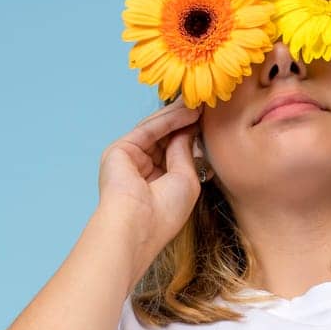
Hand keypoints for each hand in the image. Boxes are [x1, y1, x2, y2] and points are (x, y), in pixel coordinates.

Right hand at [98, 100, 205, 256]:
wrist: (138, 225)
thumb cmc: (165, 213)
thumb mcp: (186, 180)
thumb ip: (186, 151)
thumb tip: (189, 127)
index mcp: (158, 185)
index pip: (176, 153)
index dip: (192, 136)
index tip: (210, 121)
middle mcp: (143, 171)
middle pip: (165, 138)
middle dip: (185, 122)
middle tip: (206, 104)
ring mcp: (130, 160)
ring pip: (156, 131)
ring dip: (179, 116)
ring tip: (200, 104)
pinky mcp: (119, 150)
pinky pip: (148, 129)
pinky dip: (168, 120)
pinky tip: (187, 111)